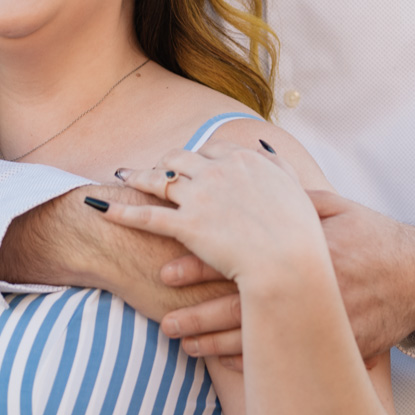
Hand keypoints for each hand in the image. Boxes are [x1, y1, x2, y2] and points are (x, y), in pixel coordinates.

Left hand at [95, 140, 329, 293]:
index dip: (199, 157)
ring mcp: (204, 197)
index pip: (216, 152)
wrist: (299, 267)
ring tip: (120, 181)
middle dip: (164, 163)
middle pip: (183, 161)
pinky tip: (102, 210)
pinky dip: (123, 212)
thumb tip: (269, 148)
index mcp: (252, 164)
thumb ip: (287, 171)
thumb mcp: (308, 197)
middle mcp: (224, 173)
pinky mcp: (188, 226)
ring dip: (138, 180)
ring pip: (161, 184)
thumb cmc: (313, 242)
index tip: (188, 160)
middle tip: (148, 167)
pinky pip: (147, 217)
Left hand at [157, 190, 414, 363]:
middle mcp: (312, 284)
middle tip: (165, 321)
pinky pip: (292, 358)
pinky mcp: (339, 344)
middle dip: (201, 314)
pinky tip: (226, 364)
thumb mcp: (335, 207)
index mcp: (305, 246)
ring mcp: (326, 318)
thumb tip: (249, 176)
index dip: (204, 265)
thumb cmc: (374, 236)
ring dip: (219, 343)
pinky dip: (257, 363)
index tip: (168, 271)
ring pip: (264, 337)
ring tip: (184, 344)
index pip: (244, 257)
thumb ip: (292, 198)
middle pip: (247, 304)